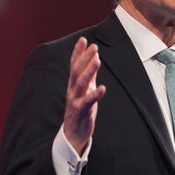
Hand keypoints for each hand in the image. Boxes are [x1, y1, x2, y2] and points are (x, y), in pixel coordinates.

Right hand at [63, 37, 105, 154]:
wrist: (73, 134)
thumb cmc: (81, 110)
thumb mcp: (85, 90)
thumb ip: (89, 76)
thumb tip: (94, 58)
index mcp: (73, 84)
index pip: (74, 65)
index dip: (78, 52)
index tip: (83, 39)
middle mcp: (72, 90)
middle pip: (76, 71)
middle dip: (84, 58)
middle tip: (93, 46)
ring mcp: (74, 100)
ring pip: (80, 84)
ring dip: (89, 72)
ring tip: (97, 61)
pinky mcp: (79, 112)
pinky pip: (87, 102)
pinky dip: (94, 94)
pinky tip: (102, 88)